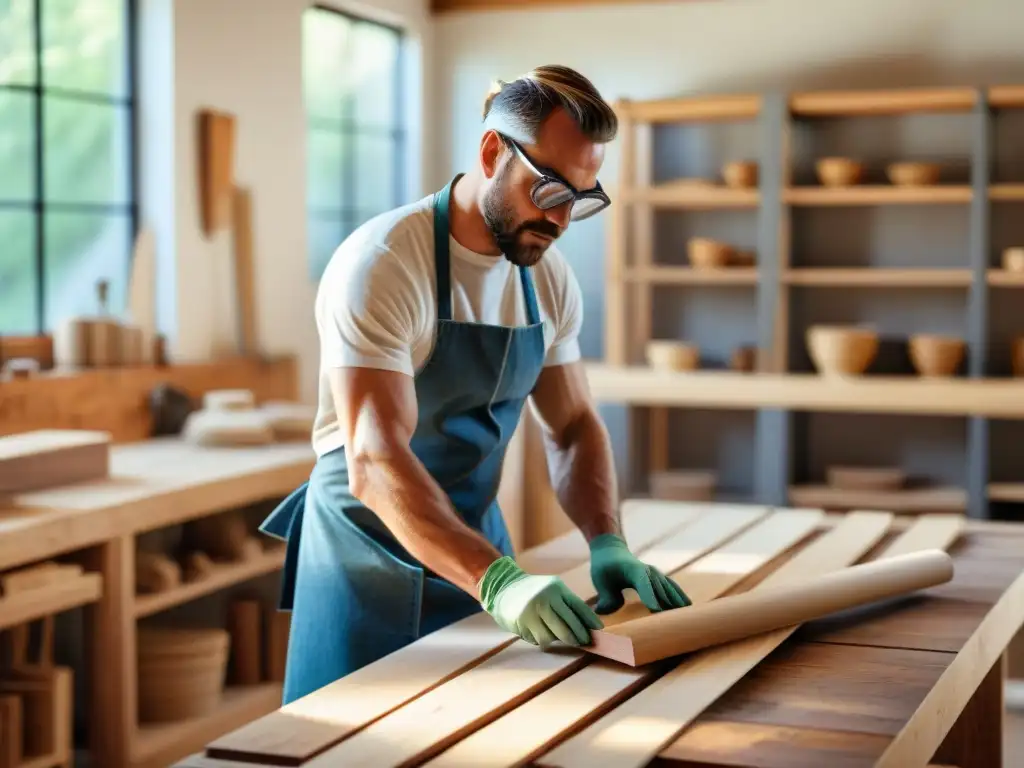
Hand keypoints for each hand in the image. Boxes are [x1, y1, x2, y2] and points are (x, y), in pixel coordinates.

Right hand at [479, 556, 602, 646]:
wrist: (504, 586)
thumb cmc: (536, 590)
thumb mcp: (554, 589)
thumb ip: (569, 603)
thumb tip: (591, 625)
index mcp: (556, 589)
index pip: (578, 608)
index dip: (590, 622)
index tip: (598, 631)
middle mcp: (545, 599)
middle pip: (568, 627)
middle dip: (578, 637)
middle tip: (582, 642)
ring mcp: (532, 612)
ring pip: (553, 637)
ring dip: (558, 640)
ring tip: (559, 636)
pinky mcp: (521, 623)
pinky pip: (538, 640)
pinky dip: (543, 640)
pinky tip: (541, 633)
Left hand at [588, 533, 690, 613]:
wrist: (612, 551)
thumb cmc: (605, 567)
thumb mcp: (600, 581)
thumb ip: (606, 599)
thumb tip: (603, 614)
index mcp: (634, 570)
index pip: (644, 584)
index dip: (651, 597)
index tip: (657, 610)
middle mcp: (649, 572)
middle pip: (662, 590)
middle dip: (669, 607)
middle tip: (677, 625)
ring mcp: (657, 575)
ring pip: (671, 590)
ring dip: (678, 604)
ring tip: (689, 621)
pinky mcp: (660, 580)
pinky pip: (674, 589)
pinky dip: (680, 599)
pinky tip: (689, 611)